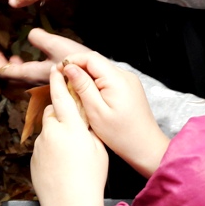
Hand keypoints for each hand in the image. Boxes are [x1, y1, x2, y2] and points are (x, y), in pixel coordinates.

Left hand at [0, 28, 90, 84]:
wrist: (96, 76)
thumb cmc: (76, 61)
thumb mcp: (56, 45)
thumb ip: (39, 38)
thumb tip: (29, 34)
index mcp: (33, 73)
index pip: (6, 72)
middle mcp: (35, 80)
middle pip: (11, 75)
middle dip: (0, 63)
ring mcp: (43, 82)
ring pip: (21, 76)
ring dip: (13, 65)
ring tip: (10, 55)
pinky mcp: (51, 80)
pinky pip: (31, 74)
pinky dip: (24, 66)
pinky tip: (29, 58)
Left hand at [31, 65, 107, 205]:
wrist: (70, 204)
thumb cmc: (89, 178)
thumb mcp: (98, 147)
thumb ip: (87, 127)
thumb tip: (82, 116)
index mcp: (71, 126)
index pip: (61, 95)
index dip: (58, 79)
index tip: (57, 69)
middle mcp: (51, 131)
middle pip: (51, 110)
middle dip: (59, 110)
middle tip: (70, 119)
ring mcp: (39, 144)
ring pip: (46, 129)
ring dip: (55, 131)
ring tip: (69, 149)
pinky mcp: (33, 157)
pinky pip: (41, 145)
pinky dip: (50, 148)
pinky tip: (60, 162)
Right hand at [62, 51, 169, 177]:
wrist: (146, 148)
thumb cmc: (121, 135)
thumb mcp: (96, 111)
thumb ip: (82, 86)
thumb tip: (69, 67)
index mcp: (117, 79)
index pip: (90, 58)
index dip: (72, 60)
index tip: (58, 70)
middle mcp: (125, 76)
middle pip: (96, 61)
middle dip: (77, 67)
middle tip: (62, 80)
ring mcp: (129, 81)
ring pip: (101, 69)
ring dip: (85, 75)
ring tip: (73, 89)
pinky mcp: (129, 88)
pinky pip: (108, 78)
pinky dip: (95, 82)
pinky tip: (88, 95)